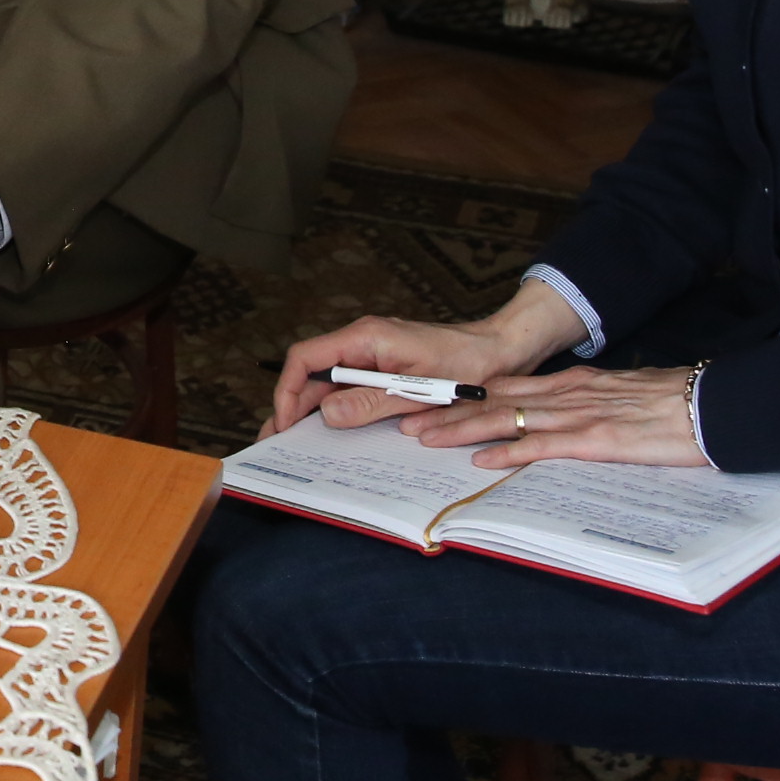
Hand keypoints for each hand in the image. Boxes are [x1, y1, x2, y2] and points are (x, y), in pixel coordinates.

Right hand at [270, 281, 591, 438]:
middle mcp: (361, 341)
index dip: (288, 391)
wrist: (502, 350)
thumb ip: (371, 402)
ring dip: (311, 409)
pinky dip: (337, 406)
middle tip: (277, 443)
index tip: (284, 423)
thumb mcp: (420, 389)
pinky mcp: (382, 365)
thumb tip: (326, 415)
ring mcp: (371, 353)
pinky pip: (349, 385)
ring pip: (327, 381)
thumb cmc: (469, 363)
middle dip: (292, 406)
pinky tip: (332, 429)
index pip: (306, 359)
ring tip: (295, 441)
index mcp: (365, 337)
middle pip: (311, 372)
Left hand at [397, 365, 712, 472]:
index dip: (468, 397)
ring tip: (425, 438)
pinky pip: (544, 446)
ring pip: (508, 419)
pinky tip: (482, 462)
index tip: (432, 404)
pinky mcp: (599, 440)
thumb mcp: (623, 397)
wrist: (713, 405)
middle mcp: (570, 394)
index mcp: (576, 385)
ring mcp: (582, 416)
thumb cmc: (675, 405)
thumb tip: (564, 418)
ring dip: (463, 431)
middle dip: (449, 412)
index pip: (510, 387)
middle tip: (409, 421)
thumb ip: (590, 404)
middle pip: (496, 401)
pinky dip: (509, 454)